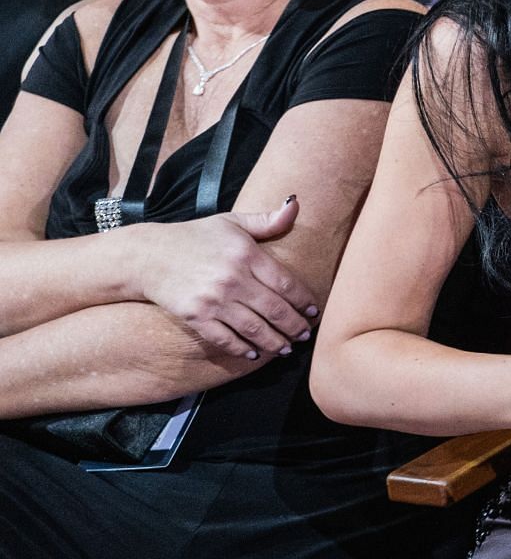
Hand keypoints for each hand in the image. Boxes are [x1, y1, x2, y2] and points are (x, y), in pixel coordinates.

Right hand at [132, 196, 320, 358]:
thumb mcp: (231, 222)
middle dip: (295, 326)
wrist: (147, 255)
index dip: (304, 301)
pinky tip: (255, 355)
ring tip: (287, 348)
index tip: (314, 312)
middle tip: (304, 335)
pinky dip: (243, 349)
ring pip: (255, 329)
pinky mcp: (196, 316)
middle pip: (275, 310)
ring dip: (276, 343)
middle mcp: (233, 278)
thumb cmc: (194, 238)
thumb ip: (266, 220)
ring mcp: (214, 299)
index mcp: (246, 254)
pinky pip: (226, 339)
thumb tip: (296, 204)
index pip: (286, 284)